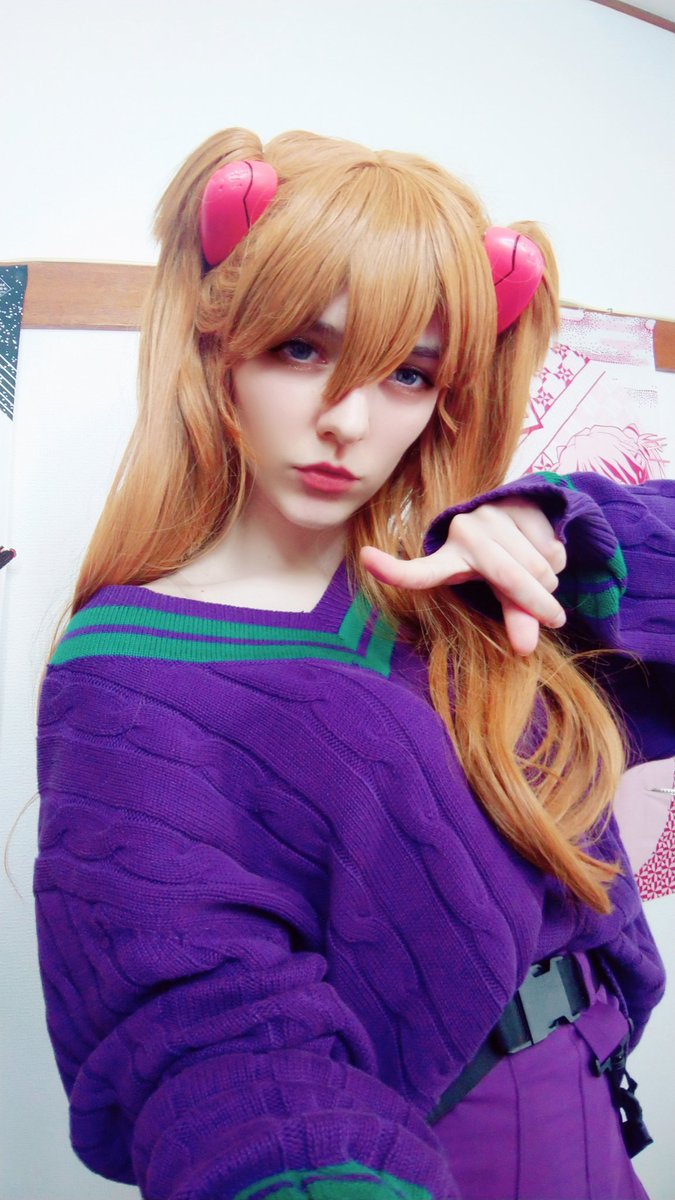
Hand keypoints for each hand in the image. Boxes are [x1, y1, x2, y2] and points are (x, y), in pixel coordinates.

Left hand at [360, 499, 566, 655]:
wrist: (522, 512)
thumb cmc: (500, 562)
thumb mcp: (501, 593)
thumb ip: (513, 617)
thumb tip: (526, 648)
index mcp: (447, 560)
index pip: (418, 571)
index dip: (392, 569)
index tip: (366, 557)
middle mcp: (462, 532)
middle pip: (509, 577)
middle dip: (537, 603)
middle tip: (554, 618)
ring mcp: (488, 513)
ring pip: (537, 563)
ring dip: (551, 579)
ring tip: (542, 576)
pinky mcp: (516, 500)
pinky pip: (550, 544)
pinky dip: (558, 557)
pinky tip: (545, 549)